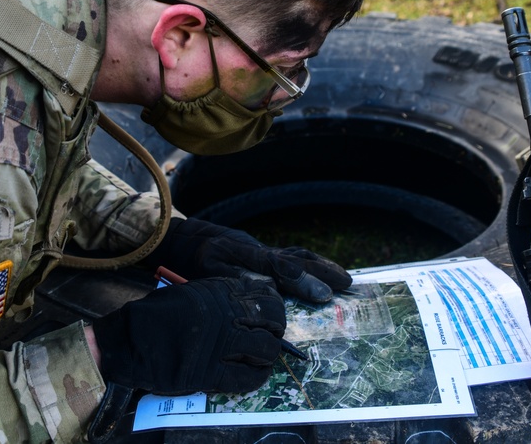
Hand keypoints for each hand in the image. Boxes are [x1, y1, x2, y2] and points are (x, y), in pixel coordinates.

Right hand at [92, 276, 284, 394]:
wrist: (129, 340)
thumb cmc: (157, 314)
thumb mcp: (192, 293)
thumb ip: (221, 298)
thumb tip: (250, 308)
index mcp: (220, 292)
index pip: (267, 297)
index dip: (275, 308)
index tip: (273, 317)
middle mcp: (226, 315)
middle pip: (273, 322)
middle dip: (276, 332)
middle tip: (270, 338)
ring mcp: (220, 345)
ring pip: (266, 351)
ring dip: (267, 356)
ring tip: (261, 358)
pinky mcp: (210, 373)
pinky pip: (248, 379)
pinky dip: (255, 378)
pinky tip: (253, 374)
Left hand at [144, 217, 352, 302]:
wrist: (182, 236)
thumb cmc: (192, 257)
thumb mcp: (206, 269)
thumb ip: (235, 278)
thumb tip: (266, 289)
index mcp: (246, 257)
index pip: (280, 269)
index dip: (303, 282)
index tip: (323, 295)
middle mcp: (259, 251)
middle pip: (296, 259)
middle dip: (324, 272)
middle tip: (348, 284)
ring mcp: (261, 250)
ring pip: (296, 255)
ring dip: (321, 266)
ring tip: (343, 278)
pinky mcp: (260, 252)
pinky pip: (289, 257)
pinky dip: (308, 264)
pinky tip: (318, 272)